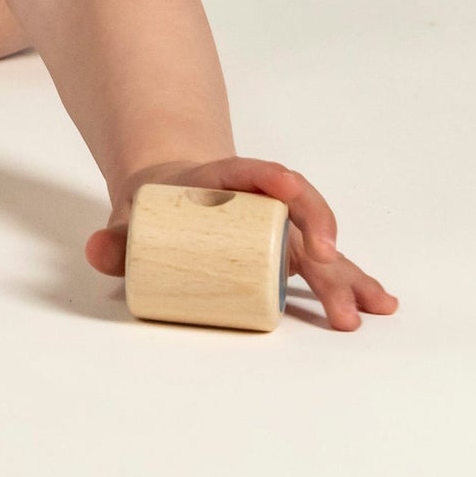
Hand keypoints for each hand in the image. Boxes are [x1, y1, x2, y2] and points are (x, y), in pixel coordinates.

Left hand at [85, 156, 398, 331]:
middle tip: (328, 266)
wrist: (173, 200)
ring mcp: (279, 230)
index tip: (286, 184)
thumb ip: (116, 237)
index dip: (270, 176)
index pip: (250, 172)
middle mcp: (261, 203)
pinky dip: (351, 283)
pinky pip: (325, 267)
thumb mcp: (133, 219)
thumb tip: (95, 250)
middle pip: (296, 214)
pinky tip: (380, 303)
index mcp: (224, 181)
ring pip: (318, 246)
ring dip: (345, 273)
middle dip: (318, 237)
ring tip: (373, 304)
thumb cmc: (156, 210)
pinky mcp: (289, 254)